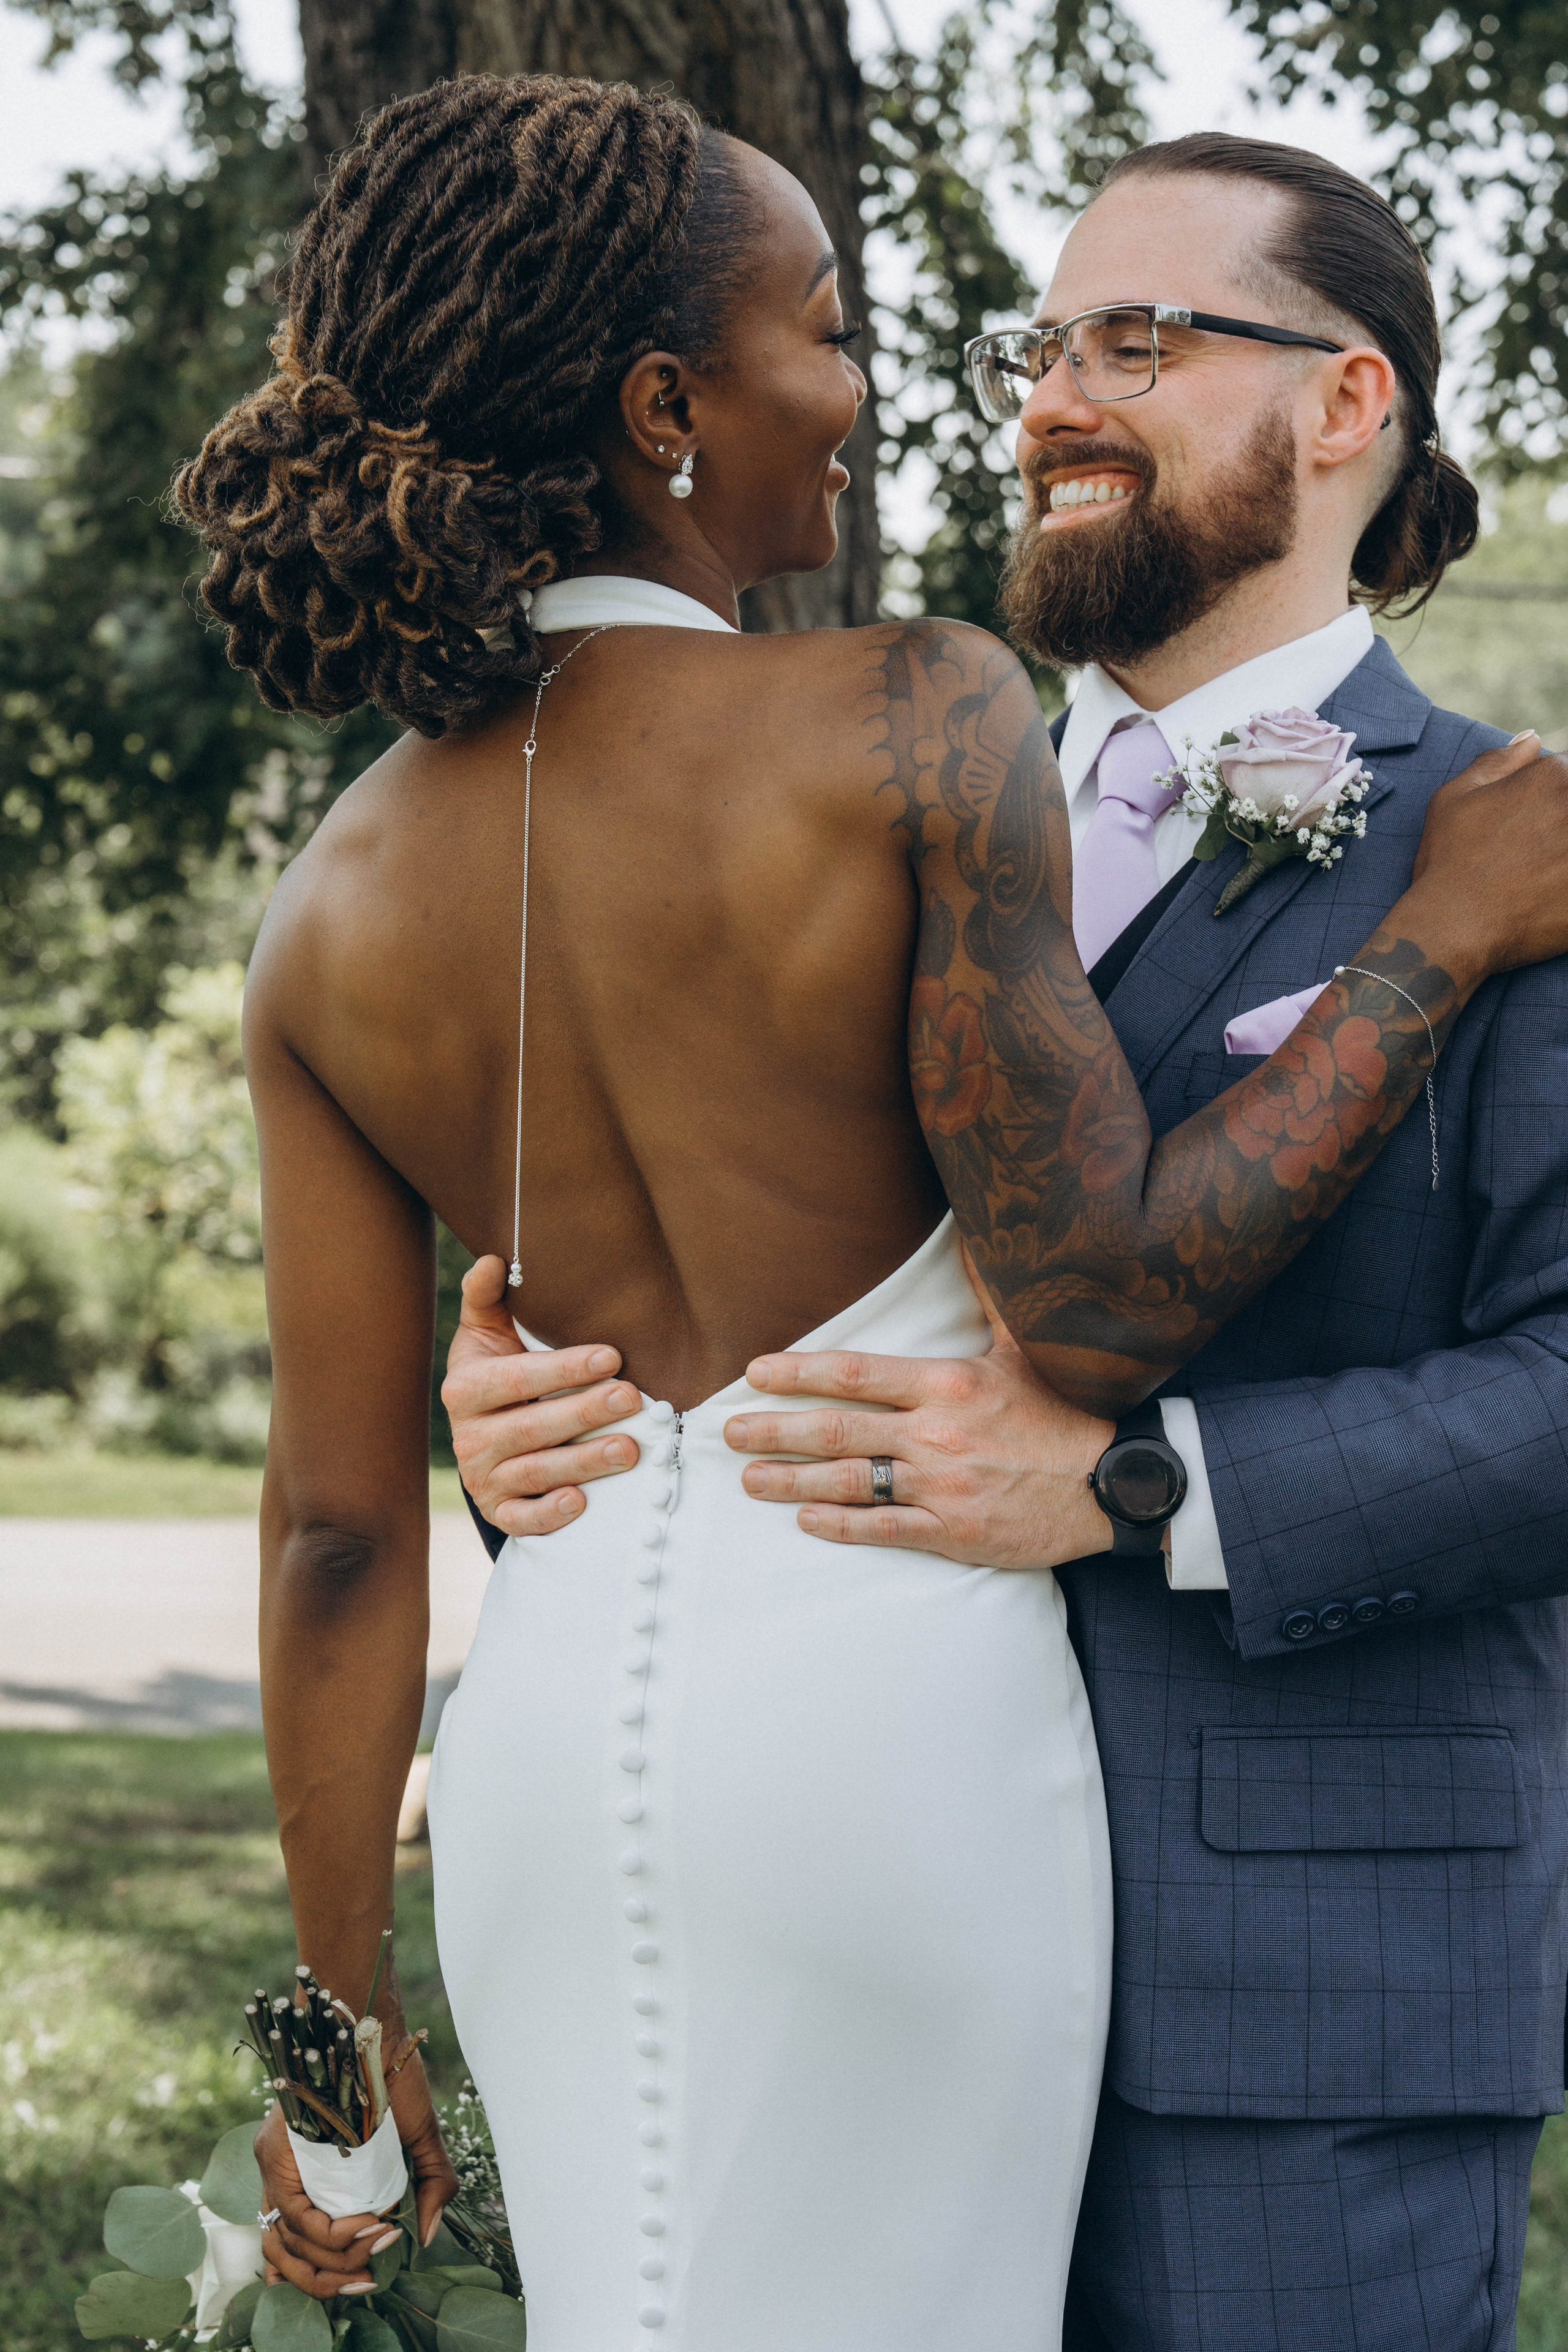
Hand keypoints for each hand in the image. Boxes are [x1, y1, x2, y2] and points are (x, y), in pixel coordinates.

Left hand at [255, 2052, 457, 2298]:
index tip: (372, 2271)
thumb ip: (433, 2185)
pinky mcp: (276, 2152)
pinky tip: (367, 2226)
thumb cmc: (396, 2079)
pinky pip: (296, 2217)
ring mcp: (275, 2167)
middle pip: (285, 2259)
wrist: (373, 2029)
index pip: (293, 2252)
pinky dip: (331, 2235)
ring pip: (286, 2246)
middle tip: (371, 2275)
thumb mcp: (422, 2138)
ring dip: (333, 2265)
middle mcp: (283, 2179)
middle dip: (330, 2281)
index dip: (325, 2278)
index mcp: (309, 2182)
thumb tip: (426, 2237)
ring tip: (374, 2248)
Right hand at [442, 1255, 639, 1533]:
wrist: (481, 1431)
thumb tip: (495, 1259)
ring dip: (584, 1463)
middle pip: (530, 1427)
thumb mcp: (487, 1333)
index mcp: (464, 1389)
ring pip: (535, 1473)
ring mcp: (482, 1478)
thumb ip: (488, 1297)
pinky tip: (582, 1502)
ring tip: (631, 1448)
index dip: (563, 1369)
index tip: (612, 1356)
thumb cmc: (499, 1371)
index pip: (516, 1379)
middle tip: (634, 1397)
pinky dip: (549, 1515)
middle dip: (584, 1412)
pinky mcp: (499, 1511)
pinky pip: (521, 1520)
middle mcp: (468, 1438)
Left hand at [725, 1249, 1116, 1569]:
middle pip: (834, 1430)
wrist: (1117, 1481)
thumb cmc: (1069, 1412)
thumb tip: (975, 1236)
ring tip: (749, 1479)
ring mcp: (941, 1488)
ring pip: (847, 1484)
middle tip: (728, 1432)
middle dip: (773, 1430)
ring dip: (790, 1482)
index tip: (754, 1373)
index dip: (797, 1371)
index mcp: (947, 1385)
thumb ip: (992, 1294)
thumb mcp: (1029, 1346)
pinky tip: (806, 1520)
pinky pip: (883, 1530)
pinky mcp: (955, 1533)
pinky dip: (839, 1526)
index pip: (854, 1372)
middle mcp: (935, 1435)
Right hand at [1408, 733, 1567, 985]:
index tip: (1530, 829)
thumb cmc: (1448, 861)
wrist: (1454, 928)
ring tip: (1543, 874)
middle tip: (1533, 856)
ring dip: (1563, 855)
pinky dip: (1567, 887)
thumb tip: (1532, 738)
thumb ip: (1498, 762)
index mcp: (1551, 776)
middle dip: (1558, 828)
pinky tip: (1551, 896)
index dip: (1549, 802)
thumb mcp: (1455, 798)